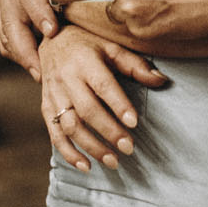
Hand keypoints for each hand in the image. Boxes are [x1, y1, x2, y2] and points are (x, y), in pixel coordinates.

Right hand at [0, 0, 56, 77]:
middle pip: (10, 15)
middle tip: (44, 68)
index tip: (52, 31)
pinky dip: (19, 52)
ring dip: (22, 53)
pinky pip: (5, 36)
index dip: (37, 10)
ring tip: (44, 72)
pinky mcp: (0, 8)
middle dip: (25, 44)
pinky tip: (38, 63)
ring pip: (5, 30)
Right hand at [39, 25, 166, 172]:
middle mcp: (66, 78)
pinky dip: (68, 153)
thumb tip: (162, 81)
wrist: (51, 40)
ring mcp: (54, 94)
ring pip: (70, 125)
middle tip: (128, 149)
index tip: (134, 122)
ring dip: (91, 146)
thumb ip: (136, 66)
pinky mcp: (46, 107)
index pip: (102, 85)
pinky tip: (86, 166)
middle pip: (87, 110)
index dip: (118, 104)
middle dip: (108, 131)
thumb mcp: (112, 47)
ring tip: (113, 161)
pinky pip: (55, 133)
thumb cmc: (88, 45)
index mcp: (85, 61)